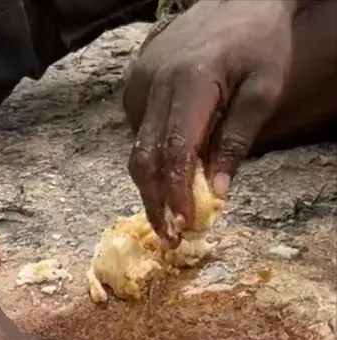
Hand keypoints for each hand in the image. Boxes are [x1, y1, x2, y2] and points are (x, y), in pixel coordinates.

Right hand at [124, 0, 295, 237]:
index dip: (176, 194)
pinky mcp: (135, 86)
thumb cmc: (259, 44)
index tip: (185, 226)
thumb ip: (237, 143)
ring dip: (153, 186)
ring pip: (137, 150)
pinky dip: (154, 158)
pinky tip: (174, 166)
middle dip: (155, 203)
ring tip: (172, 213)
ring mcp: (140, 83)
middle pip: (144, 158)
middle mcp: (155, 82)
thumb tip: (217, 195)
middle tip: (169, 237)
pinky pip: (138, 134)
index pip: (175, 151)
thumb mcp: (263, 91)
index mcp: (190, 81)